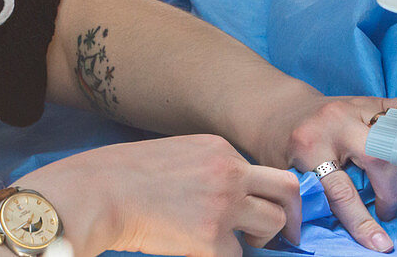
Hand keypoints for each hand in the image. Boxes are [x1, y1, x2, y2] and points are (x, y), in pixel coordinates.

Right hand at [26, 134, 301, 256]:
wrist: (105, 191)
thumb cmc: (132, 174)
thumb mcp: (181, 153)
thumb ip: (213, 168)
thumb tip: (235, 194)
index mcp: (220, 149)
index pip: (265, 171)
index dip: (270, 194)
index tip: (272, 209)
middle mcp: (230, 172)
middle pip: (287, 191)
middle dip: (290, 215)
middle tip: (286, 235)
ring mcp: (224, 205)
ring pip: (271, 226)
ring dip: (258, 239)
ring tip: (234, 243)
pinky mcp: (212, 240)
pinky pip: (237, 256)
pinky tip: (201, 250)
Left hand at [251, 88, 396, 252]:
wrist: (278, 109)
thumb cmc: (281, 146)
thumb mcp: (286, 174)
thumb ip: (311, 200)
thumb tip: (331, 235)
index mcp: (308, 145)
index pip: (342, 191)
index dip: (364, 222)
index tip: (381, 243)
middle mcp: (333, 122)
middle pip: (379, 158)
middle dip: (392, 192)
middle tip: (389, 210)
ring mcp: (352, 106)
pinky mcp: (367, 100)